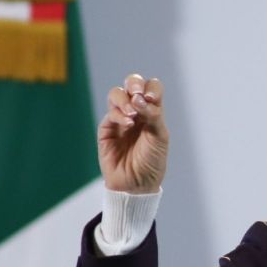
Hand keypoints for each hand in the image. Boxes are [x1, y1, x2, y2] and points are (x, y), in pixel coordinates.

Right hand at [97, 74, 168, 193]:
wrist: (136, 183)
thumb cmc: (152, 161)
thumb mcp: (160, 137)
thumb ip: (153, 115)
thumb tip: (139, 98)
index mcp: (152, 111)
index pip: (152, 88)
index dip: (151, 88)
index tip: (152, 100)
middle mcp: (136, 111)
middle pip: (132, 83)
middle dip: (134, 84)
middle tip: (138, 95)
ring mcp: (120, 119)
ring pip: (117, 94)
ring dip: (124, 99)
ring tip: (132, 114)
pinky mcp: (107, 129)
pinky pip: (110, 113)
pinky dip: (119, 115)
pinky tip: (127, 124)